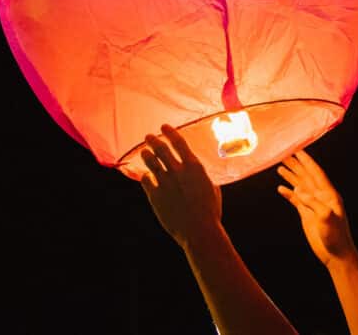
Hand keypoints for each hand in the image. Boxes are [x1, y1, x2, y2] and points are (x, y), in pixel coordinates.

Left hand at [140, 124, 222, 249]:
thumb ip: (201, 176)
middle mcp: (177, 171)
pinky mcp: (155, 196)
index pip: (179, 142)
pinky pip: (146, 180)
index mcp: (194, 167)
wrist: (199, 231)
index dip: (170, 132)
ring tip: (145, 152)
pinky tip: (146, 176)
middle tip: (149, 136)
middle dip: (153, 140)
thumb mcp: (212, 188)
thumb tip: (197, 171)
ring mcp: (164, 183)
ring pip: (151, 162)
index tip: (164, 126)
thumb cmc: (210, 211)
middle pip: (161, 149)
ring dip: (147, 155)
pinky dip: (146, 176)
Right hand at [277, 150, 355, 266]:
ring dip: (290, 177)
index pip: (316, 173)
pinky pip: (296, 200)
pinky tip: (280, 188)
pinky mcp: (307, 215)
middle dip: (295, 165)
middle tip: (284, 155)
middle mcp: (321, 197)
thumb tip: (297, 189)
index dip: (307, 161)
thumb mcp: (326, 217)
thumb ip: (312, 202)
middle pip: (306, 177)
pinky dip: (288, 193)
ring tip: (280, 167)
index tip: (297, 150)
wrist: (336, 255)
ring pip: (300, 186)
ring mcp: (313, 205)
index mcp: (329, 194)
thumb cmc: (336, 236)